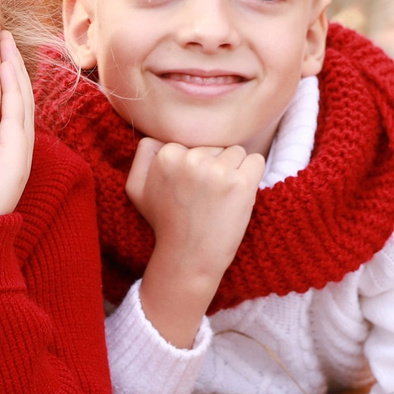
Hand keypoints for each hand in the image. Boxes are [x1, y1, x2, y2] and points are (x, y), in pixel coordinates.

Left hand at [0, 32, 34, 222]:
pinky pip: (17, 114)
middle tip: (1, 38)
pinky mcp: (13, 164)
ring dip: (14, 71)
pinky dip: (12, 86)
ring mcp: (14, 163)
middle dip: (10, 70)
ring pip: (21, 105)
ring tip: (4, 41)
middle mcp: (7, 162)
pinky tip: (4, 62)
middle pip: (16, 105)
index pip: (0, 114)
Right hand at [125, 136, 262, 348]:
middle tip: (204, 198)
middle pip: (216, 145)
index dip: (196, 165)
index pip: (194, 142)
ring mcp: (216, 170)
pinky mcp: (239, 184)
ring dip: (234, 172)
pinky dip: (252, 177)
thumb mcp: (137, 189)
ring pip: (237, 152)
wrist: (188, 259)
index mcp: (165, 154)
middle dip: (215, 167)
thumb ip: (142, 156)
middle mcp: (190, 158)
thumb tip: (156, 135)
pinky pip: (256, 161)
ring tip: (220, 199)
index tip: (190, 190)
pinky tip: (237, 196)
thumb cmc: (166, 224)